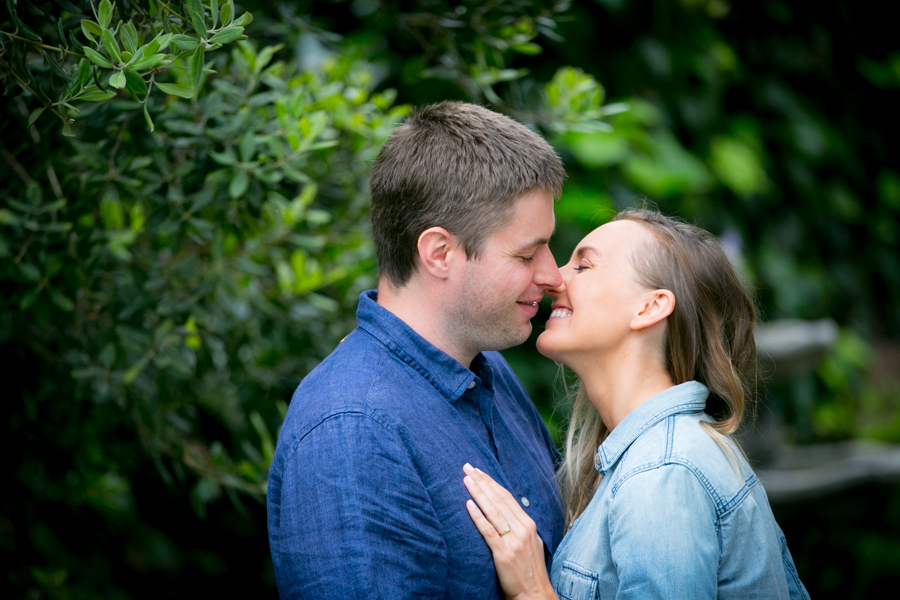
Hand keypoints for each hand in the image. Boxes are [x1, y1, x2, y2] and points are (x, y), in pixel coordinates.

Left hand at [463, 463, 558, 599]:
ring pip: (493, 511)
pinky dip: (478, 516)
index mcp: (529, 524)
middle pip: (499, 499)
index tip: (480, 471)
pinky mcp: (503, 553)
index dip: (492, 483)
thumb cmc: (530, 570)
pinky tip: (468, 505)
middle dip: (482, 482)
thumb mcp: (531, 543)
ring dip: (478, 493)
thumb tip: (507, 512)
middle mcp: (523, 529)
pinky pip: (488, 531)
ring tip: (465, 480)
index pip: (507, 497)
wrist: (535, 594)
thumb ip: (520, 527)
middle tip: (467, 467)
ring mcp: (513, 541)